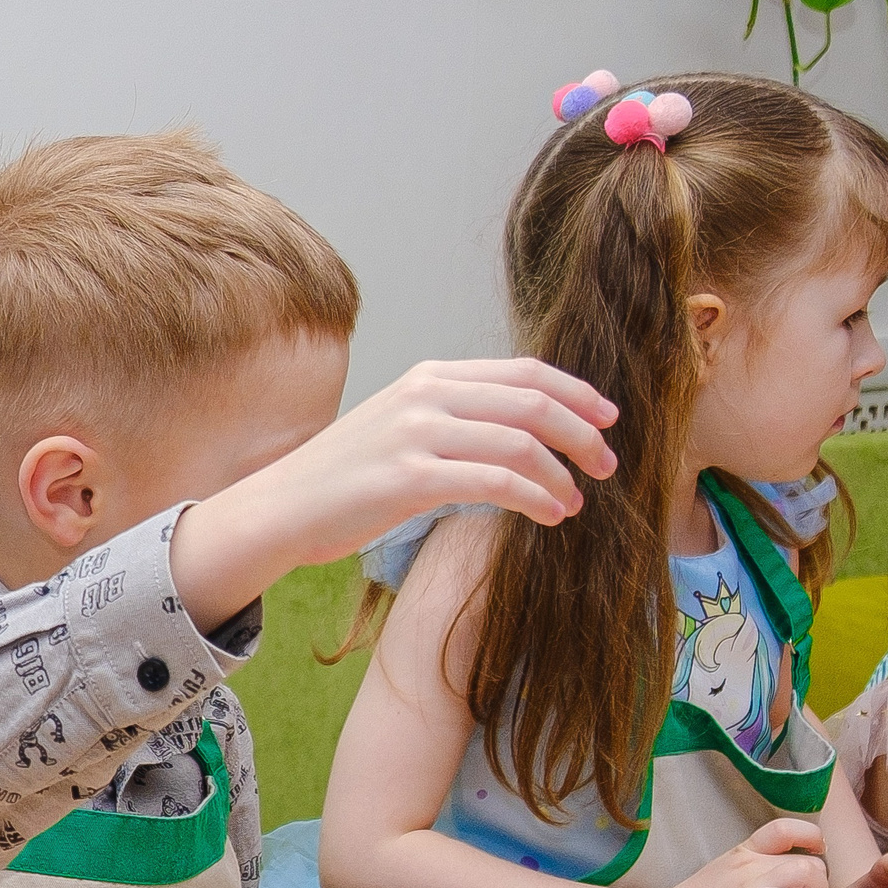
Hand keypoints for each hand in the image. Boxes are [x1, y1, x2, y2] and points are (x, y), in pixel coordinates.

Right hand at [179, 359, 618, 626]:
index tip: (607, 419)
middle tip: (607, 465)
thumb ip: (450, 420)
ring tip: (575, 502)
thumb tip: (515, 436)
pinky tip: (551, 515)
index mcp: (428, 378)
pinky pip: (496, 482)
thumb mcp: (398, 430)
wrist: (279, 508)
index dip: (576, 393)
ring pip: (520, 444)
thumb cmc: (341, 480)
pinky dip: (536, 497)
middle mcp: (426, 396)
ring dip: (562, 475)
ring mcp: (417, 434)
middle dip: (582, 434)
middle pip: (532, 402)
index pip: (523, 372)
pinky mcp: (410, 477)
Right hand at [644, 819, 830, 887]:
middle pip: (811, 861)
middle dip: (817, 885)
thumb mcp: (730, 875)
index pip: (788, 828)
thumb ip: (763, 874)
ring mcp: (745, 887)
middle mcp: (749, 864)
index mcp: (746, 852)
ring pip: (805, 872)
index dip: (812, 839)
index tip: (812, 860)